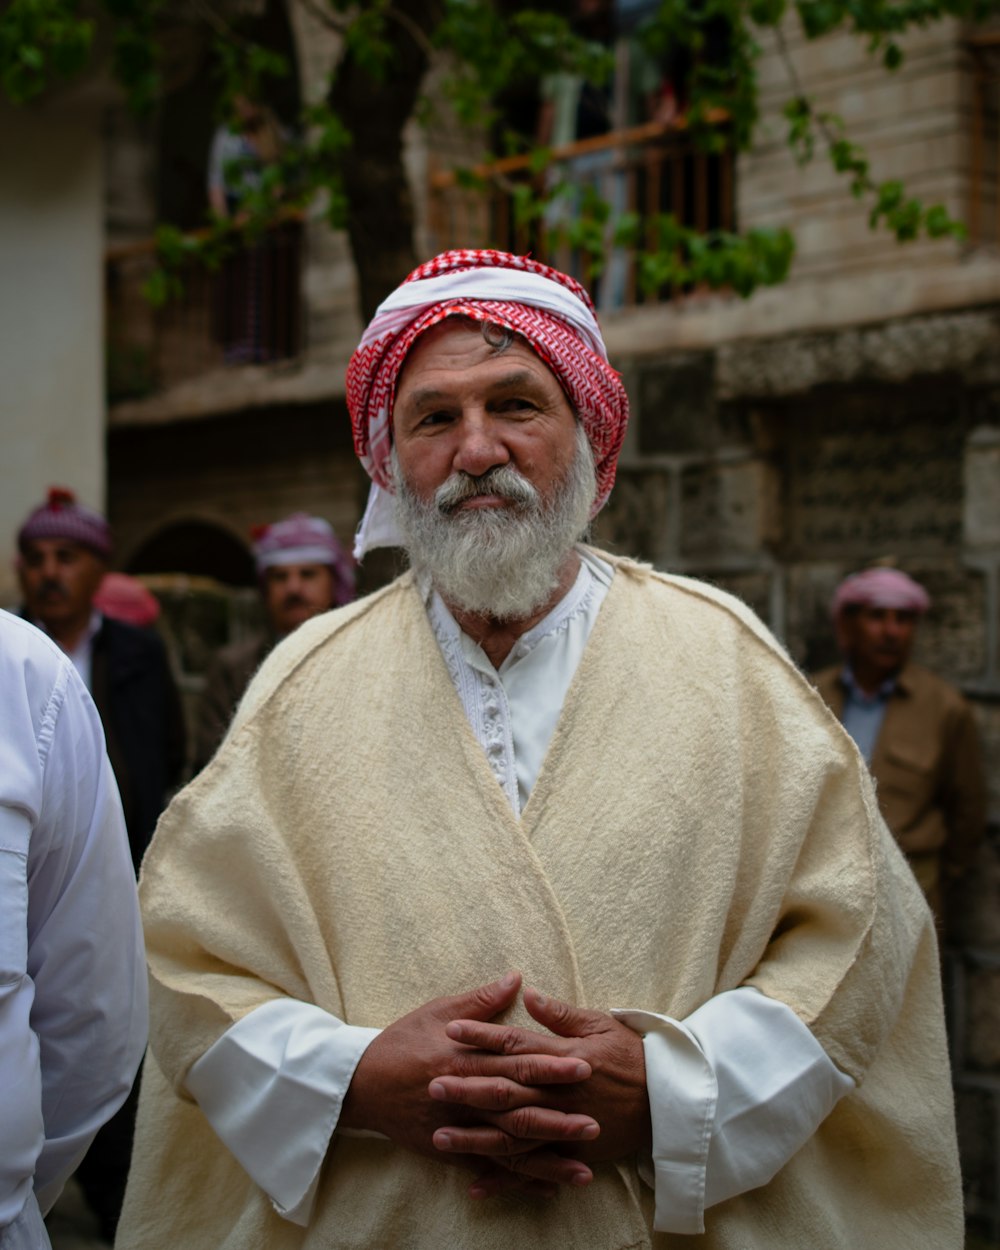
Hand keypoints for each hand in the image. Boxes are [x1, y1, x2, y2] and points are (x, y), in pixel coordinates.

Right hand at [340, 972, 597, 1188]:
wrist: (362, 1083)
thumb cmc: (403, 1041)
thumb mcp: (438, 1010)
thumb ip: (481, 1001)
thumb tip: (517, 978)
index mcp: (466, 1057)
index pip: (516, 1062)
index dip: (550, 1065)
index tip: (583, 1066)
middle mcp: (466, 1095)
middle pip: (517, 1108)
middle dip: (557, 1117)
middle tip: (595, 1122)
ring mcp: (459, 1127)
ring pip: (508, 1146)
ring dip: (546, 1158)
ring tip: (583, 1170)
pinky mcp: (450, 1150)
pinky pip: (489, 1168)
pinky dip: (517, 1181)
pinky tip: (546, 1191)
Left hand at [430, 986, 650, 1195]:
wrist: (669, 1099)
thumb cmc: (632, 1054)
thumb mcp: (600, 1023)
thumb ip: (560, 1014)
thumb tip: (527, 993)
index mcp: (563, 1057)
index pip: (515, 1044)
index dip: (482, 1037)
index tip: (451, 1030)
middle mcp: (559, 1093)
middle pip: (506, 1091)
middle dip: (467, 1089)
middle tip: (431, 1086)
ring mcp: (564, 1126)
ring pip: (513, 1135)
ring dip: (476, 1138)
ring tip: (440, 1138)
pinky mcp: (571, 1154)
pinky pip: (534, 1170)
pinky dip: (505, 1180)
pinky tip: (475, 1185)